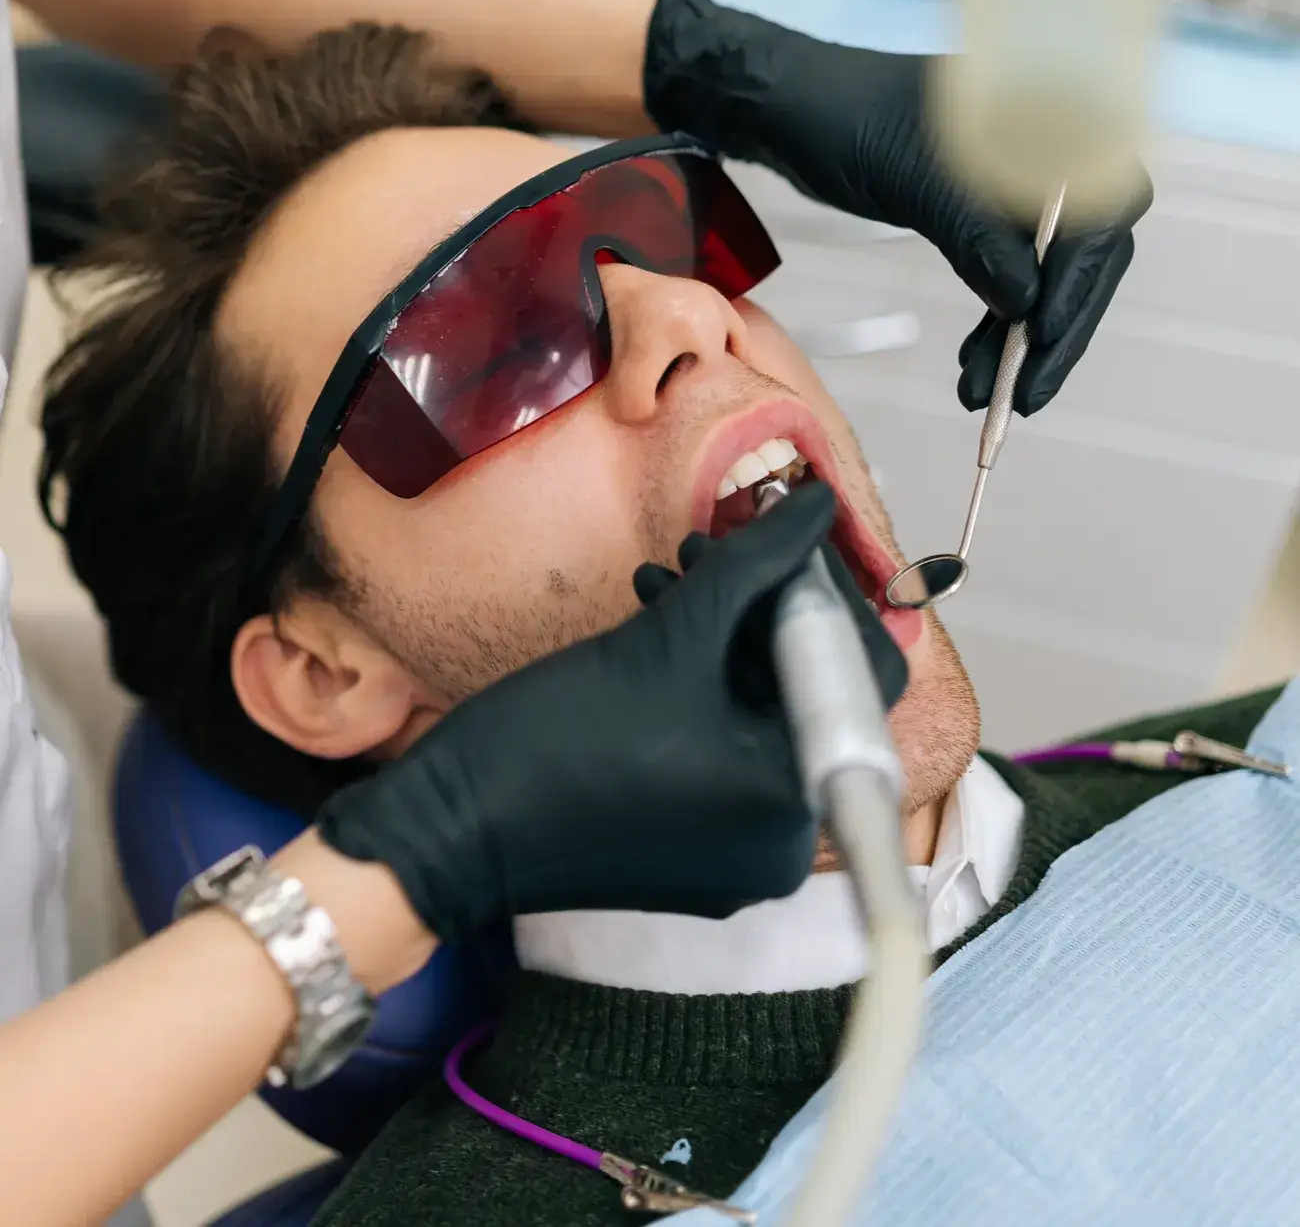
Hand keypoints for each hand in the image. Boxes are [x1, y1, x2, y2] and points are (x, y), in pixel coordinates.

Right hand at [317, 483, 846, 941]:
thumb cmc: (558, 741)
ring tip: (668, 576)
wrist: (452, 829)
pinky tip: (652, 623)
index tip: (780, 537)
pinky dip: (701, 686)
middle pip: (811, 695)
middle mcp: (786, 842)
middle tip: (716, 546)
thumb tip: (820, 504)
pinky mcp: (696, 849)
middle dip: (764, 609)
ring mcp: (739, 851)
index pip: (862, 676)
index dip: (826, 593)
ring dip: (725, 636)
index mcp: (797, 801)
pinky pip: (727, 750)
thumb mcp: (670, 637)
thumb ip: (757, 563)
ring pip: (762, 715)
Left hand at [644, 0, 1150, 414]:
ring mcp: (1017, 180)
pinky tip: (977, 361)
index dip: (1079, 280)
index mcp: (1047, 117)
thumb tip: (1028, 303)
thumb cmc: (842, 120)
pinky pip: (1011, 266)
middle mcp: (1047, 146)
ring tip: (986, 393)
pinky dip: (998, 317)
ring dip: (1021, 336)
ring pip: (1045, 268)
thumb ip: (977, 237)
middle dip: (1054, 326)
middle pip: (1083, 250)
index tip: (1045, 338)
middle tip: (1026, 395)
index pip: (1098, 210)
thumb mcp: (914, 181)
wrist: (787, 107)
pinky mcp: (985, 206)